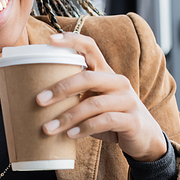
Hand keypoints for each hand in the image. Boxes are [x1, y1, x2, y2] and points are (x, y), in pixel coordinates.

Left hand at [36, 32, 166, 161]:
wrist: (143, 139)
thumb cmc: (110, 118)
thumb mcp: (93, 102)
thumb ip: (74, 96)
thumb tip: (36, 99)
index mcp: (105, 72)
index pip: (90, 47)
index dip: (71, 41)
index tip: (50, 41)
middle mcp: (117, 82)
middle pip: (87, 77)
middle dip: (61, 88)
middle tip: (39, 100)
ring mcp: (127, 100)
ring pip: (93, 103)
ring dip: (67, 117)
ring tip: (48, 128)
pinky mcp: (131, 120)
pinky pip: (104, 121)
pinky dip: (84, 128)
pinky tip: (69, 135)